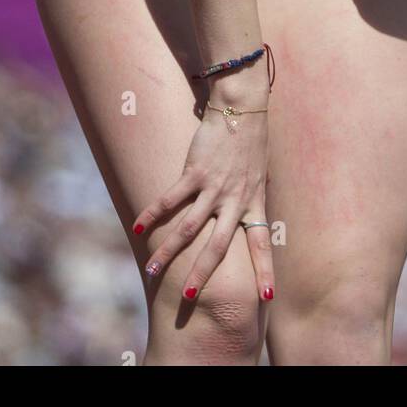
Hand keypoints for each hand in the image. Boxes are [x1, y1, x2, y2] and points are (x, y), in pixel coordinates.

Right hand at [131, 83, 273, 302]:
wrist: (241, 107)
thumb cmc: (251, 140)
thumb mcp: (260, 175)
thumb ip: (252, 198)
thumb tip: (252, 216)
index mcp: (254, 203)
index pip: (262, 243)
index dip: (265, 270)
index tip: (267, 296)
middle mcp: (234, 200)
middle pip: (218, 246)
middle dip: (202, 274)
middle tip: (189, 299)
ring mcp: (214, 187)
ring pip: (188, 228)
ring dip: (168, 251)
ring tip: (151, 270)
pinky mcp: (195, 172)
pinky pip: (170, 199)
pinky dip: (153, 214)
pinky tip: (138, 228)